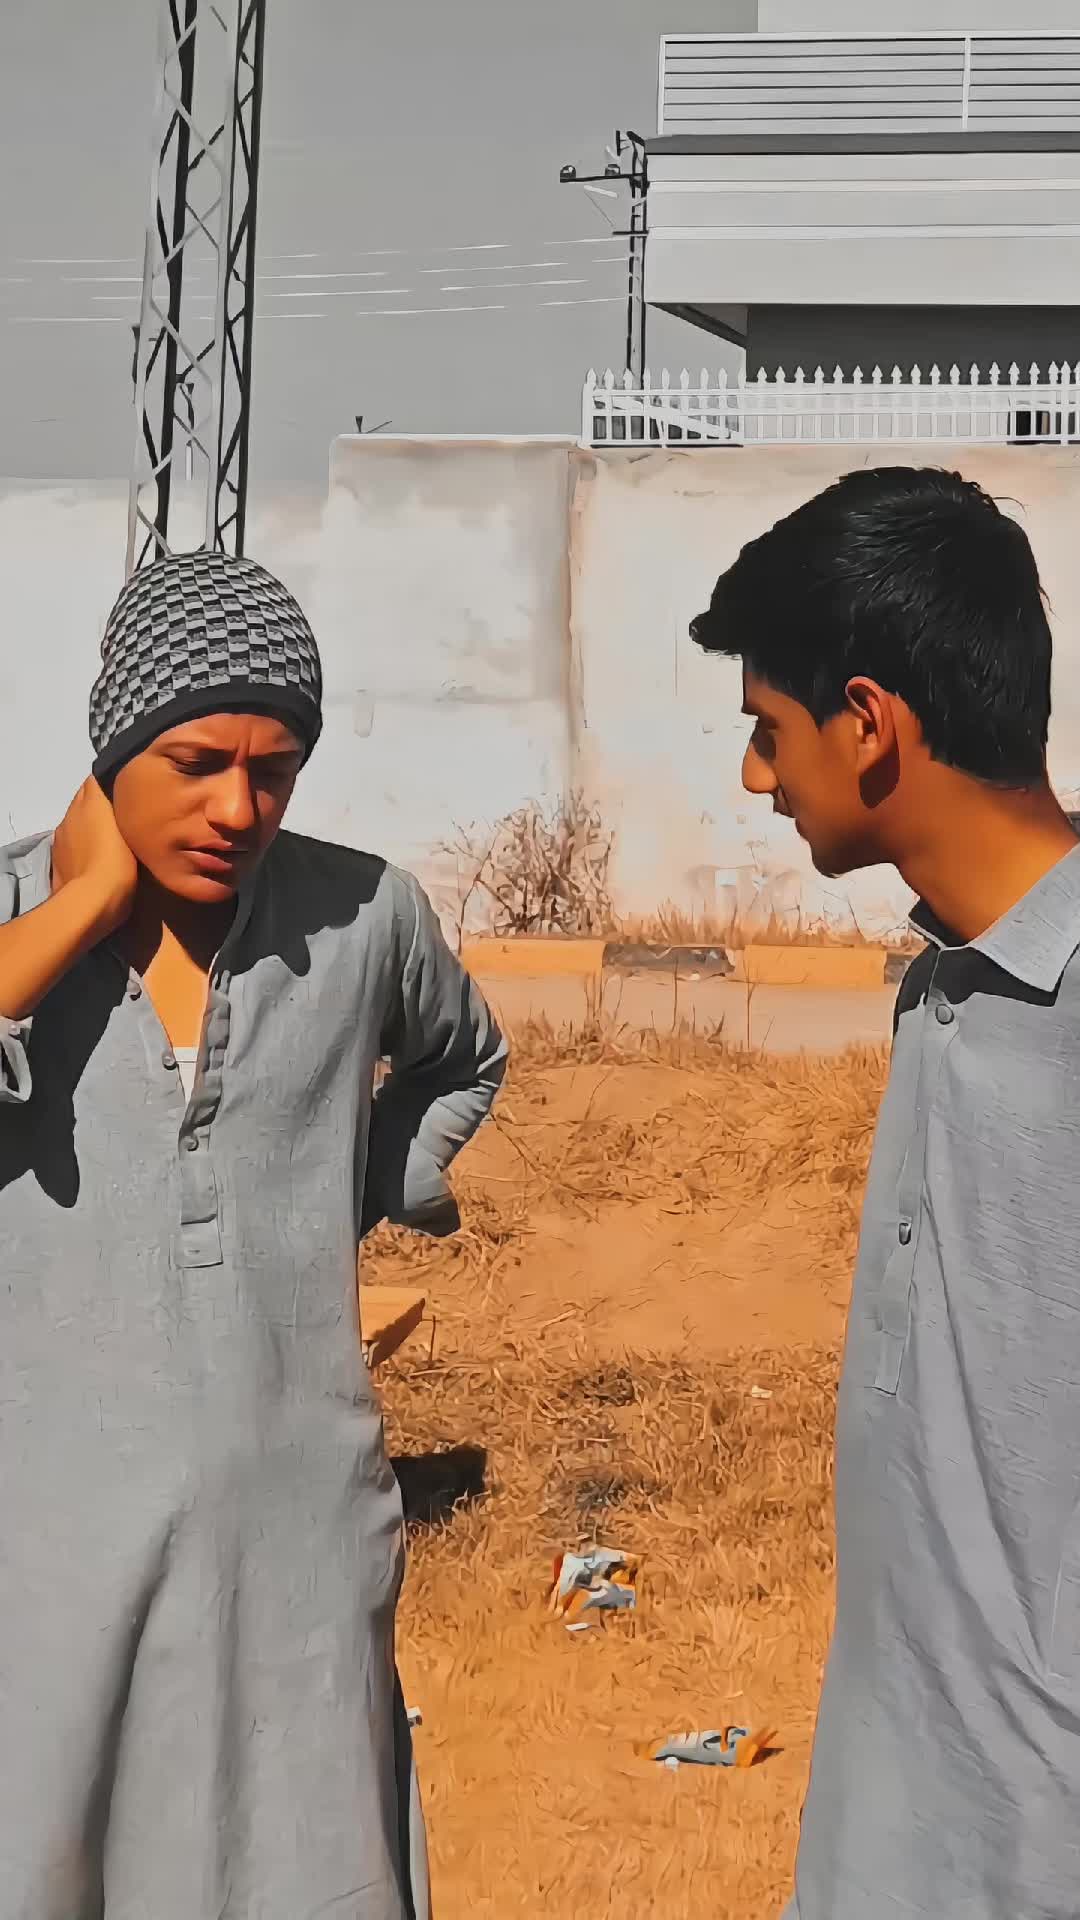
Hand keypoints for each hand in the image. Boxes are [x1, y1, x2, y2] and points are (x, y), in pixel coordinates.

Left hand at [52, 778, 137, 933]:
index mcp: (87, 802)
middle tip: (124, 817)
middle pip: (84, 801)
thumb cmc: (116, 861)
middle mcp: (69, 815)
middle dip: (100, 806)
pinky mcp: (57, 862)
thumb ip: (123, 804)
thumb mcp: (131, 826)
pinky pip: (71, 845)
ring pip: (77, 824)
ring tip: (112, 840)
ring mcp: (60, 840)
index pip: (95, 780)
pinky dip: (81, 847)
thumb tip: (121, 788)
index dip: (111, 784)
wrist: (91, 902)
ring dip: (90, 827)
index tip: (128, 793)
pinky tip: (97, 860)